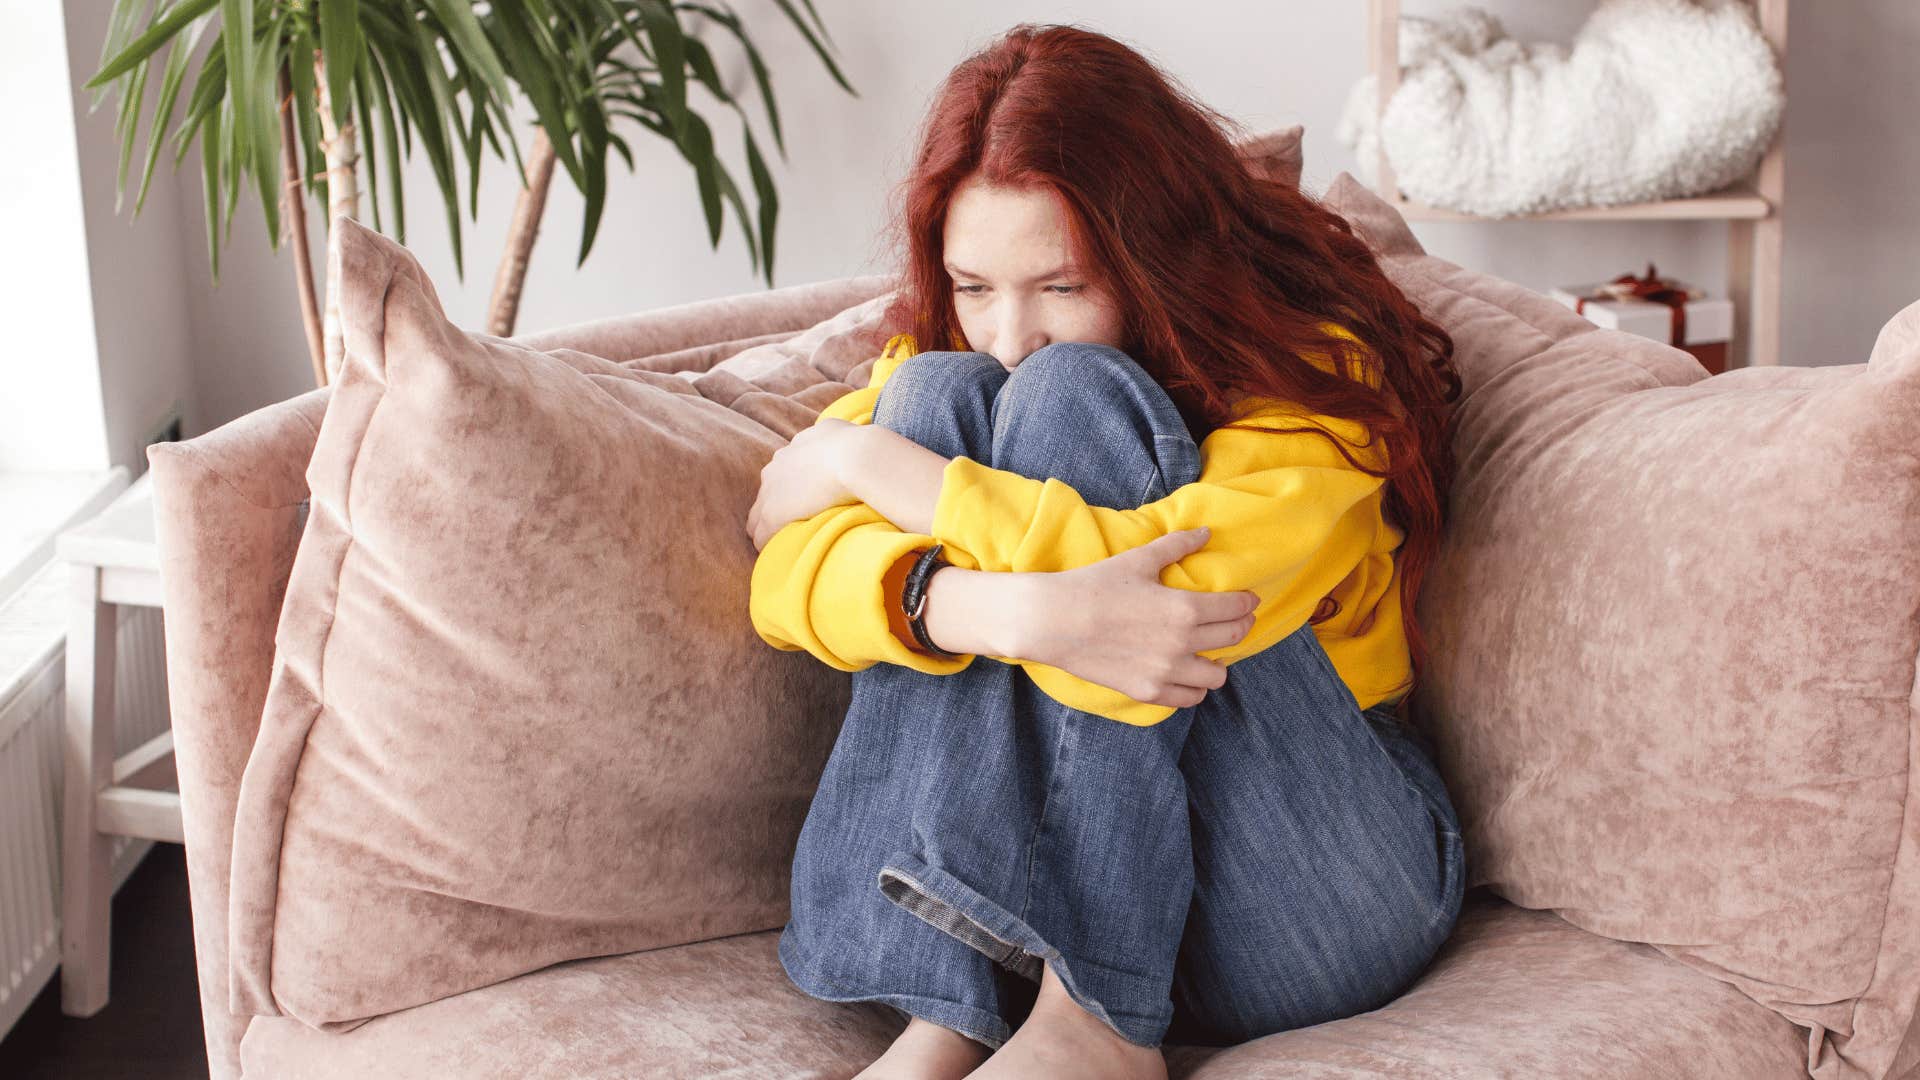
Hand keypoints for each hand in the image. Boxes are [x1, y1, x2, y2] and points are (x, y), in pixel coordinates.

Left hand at [747, 419, 862, 551]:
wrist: (855, 458)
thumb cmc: (855, 445)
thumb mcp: (837, 430)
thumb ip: (828, 436)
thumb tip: (837, 438)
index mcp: (789, 453)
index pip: (779, 478)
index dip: (790, 493)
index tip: (805, 506)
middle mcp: (774, 470)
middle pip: (764, 498)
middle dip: (777, 511)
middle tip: (796, 527)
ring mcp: (769, 494)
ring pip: (757, 519)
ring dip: (770, 531)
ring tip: (787, 547)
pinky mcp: (771, 515)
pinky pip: (760, 537)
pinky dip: (769, 546)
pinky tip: (783, 555)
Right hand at [1019, 528, 1258, 708]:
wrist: (1054, 621)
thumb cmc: (1096, 585)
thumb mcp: (1139, 560)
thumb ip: (1177, 545)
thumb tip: (1206, 533)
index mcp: (1184, 609)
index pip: (1235, 608)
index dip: (1247, 602)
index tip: (1249, 600)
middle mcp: (1182, 644)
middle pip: (1233, 639)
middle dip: (1242, 626)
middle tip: (1238, 620)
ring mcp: (1166, 671)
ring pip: (1217, 676)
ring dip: (1218, 662)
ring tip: (1210, 652)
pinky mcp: (1148, 690)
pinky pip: (1188, 698)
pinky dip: (1194, 687)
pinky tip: (1187, 673)